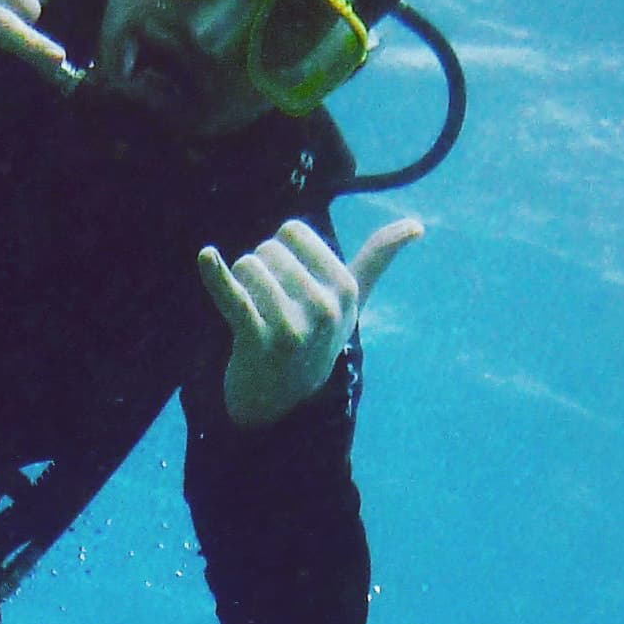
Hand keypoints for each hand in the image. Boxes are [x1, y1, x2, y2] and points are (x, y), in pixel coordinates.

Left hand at [199, 215, 421, 427]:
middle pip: (267, 249)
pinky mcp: (258, 341)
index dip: (279, 251)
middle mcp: (324, 306)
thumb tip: (417, 225)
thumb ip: (379, 258)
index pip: (291, 232)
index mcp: (344, 287)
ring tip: (252, 315)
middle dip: (259, 270)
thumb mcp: (352, 299)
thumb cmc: (317, 336)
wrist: (285, 398)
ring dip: (239, 284)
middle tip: (267, 306)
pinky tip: (206, 257)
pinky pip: (233, 297)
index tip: (287, 281)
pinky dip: (215, 275)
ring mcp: (292, 326)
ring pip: (247, 266)